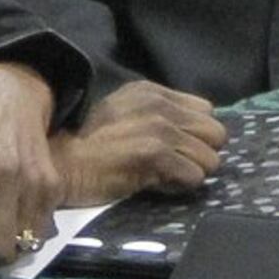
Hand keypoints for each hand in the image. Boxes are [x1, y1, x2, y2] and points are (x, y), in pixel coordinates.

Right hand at [51, 81, 223, 205]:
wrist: (62, 165)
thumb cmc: (90, 146)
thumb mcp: (125, 115)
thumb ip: (159, 117)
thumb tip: (196, 137)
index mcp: (152, 91)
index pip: (207, 111)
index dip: (195, 135)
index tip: (174, 149)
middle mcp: (160, 104)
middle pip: (216, 134)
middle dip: (199, 154)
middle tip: (173, 165)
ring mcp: (159, 128)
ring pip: (210, 159)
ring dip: (190, 172)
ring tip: (162, 175)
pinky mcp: (156, 154)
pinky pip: (195, 177)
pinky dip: (180, 187)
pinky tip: (155, 184)